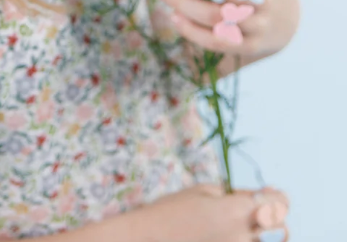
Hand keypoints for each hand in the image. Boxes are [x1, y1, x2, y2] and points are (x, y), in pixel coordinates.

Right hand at [132, 184, 288, 241]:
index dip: (278, 198)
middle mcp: (243, 237)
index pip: (280, 205)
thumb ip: (238, 194)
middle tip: (256, 213)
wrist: (146, 240)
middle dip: (273, 218)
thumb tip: (266, 195)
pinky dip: (247, 241)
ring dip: (261, 234)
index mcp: (237, 211)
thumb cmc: (172, 211)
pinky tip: (230, 234)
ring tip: (241, 226)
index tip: (270, 195)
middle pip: (282, 229)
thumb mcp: (204, 191)